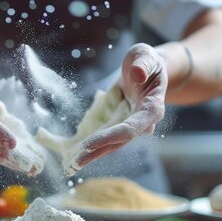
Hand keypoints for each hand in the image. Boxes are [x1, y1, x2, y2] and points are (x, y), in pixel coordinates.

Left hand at [68, 43, 166, 171]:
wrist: (148, 69)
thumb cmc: (149, 62)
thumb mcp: (147, 56)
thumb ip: (143, 64)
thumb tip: (136, 74)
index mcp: (152, 109)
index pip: (130, 128)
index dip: (109, 137)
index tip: (88, 144)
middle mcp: (142, 124)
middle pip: (117, 143)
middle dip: (95, 153)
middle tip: (74, 163)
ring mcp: (130, 127)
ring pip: (109, 145)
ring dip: (90, 155)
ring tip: (70, 164)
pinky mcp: (119, 126)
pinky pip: (103, 138)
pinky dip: (88, 146)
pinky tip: (70, 152)